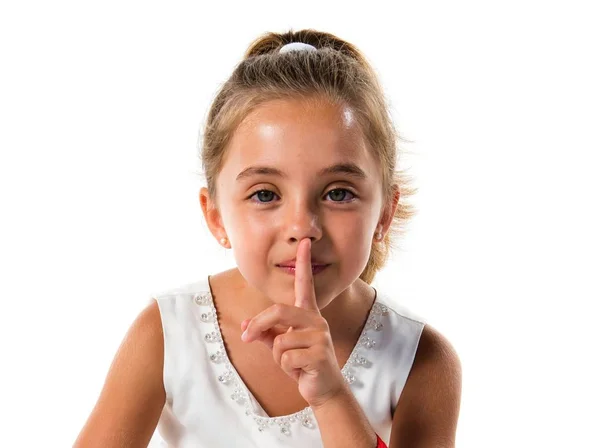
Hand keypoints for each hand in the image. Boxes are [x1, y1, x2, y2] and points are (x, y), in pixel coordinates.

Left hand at [240, 238, 345, 407]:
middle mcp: (316, 320)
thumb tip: (244, 326)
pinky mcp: (320, 353)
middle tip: (246, 337)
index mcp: (308, 314)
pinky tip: (300, 371)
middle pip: (278, 311)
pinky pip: (286, 357)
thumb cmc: (302, 364)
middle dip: (257, 325)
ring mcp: (321, 336)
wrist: (322, 390)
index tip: (305, 242)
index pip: (304, 284)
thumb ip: (265, 333)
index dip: (303, 263)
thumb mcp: (281, 347)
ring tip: (292, 364)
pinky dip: (286, 368)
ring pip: (280, 340)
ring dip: (277, 357)